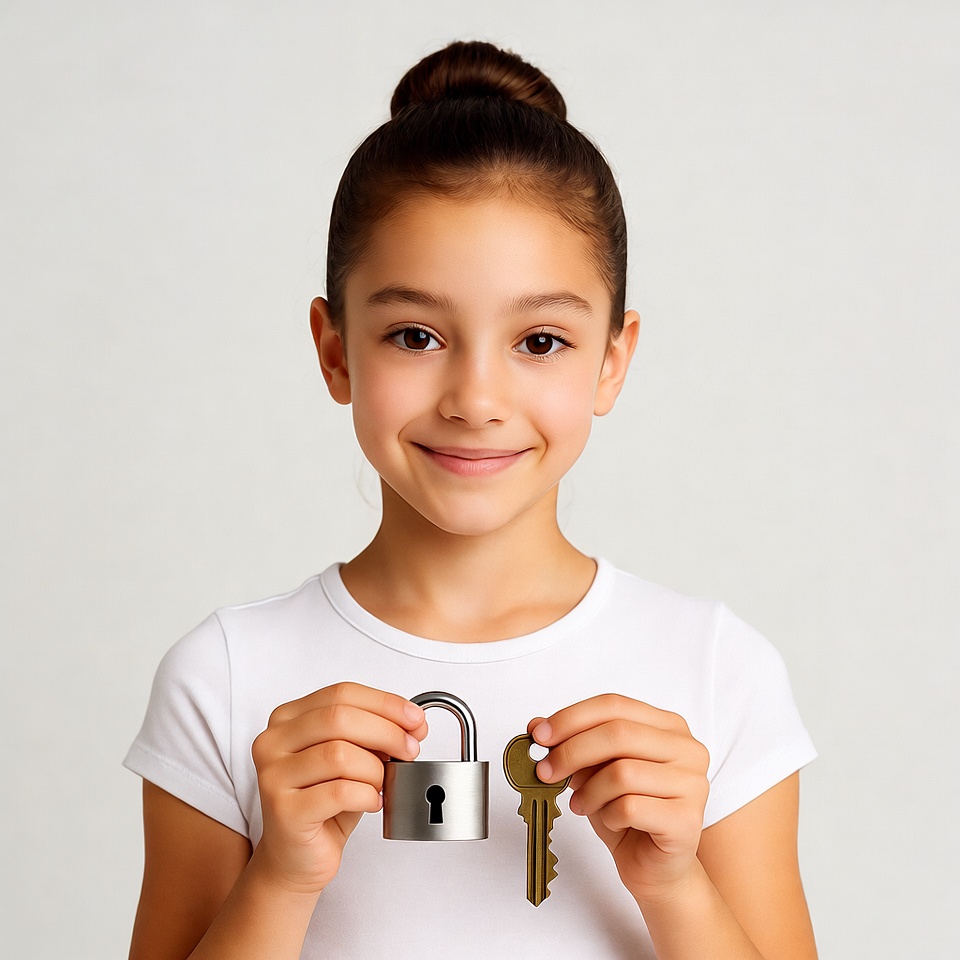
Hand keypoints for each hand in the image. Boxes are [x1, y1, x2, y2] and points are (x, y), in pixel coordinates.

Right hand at [250, 682, 426, 895]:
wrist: (296, 858)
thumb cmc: (325, 803)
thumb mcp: (352, 757)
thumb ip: (375, 734)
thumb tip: (413, 722)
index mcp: (287, 718)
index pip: (341, 693)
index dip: (384, 703)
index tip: (414, 718)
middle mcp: (272, 741)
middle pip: (339, 717)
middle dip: (386, 732)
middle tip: (409, 750)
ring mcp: (273, 776)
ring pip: (339, 754)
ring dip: (375, 770)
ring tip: (381, 784)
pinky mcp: (284, 810)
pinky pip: (339, 791)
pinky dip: (366, 795)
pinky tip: (370, 802)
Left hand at [528, 694, 709, 904]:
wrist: (656, 868)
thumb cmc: (629, 815)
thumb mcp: (596, 772)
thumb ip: (573, 744)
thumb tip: (537, 725)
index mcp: (667, 726)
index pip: (614, 705)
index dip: (572, 717)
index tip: (540, 734)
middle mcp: (687, 749)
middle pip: (618, 733)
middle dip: (572, 751)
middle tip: (547, 771)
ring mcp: (692, 783)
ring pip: (622, 772)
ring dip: (589, 791)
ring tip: (581, 804)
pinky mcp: (687, 819)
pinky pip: (631, 807)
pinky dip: (608, 814)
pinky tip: (610, 820)